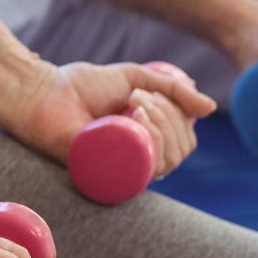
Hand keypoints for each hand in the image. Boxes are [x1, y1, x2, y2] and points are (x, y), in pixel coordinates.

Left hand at [10, 61, 215, 177]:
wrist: (47, 93)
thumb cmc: (85, 87)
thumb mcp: (136, 78)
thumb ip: (173, 89)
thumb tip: (210, 108)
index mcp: (148, 141)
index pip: (185, 140)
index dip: (180, 117)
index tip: (153, 93)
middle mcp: (140, 160)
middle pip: (181, 150)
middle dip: (170, 116)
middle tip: (139, 97)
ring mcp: (126, 171)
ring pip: (169, 159)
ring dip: (163, 124)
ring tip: (136, 103)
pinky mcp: (109, 178)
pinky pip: (149, 171)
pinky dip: (154, 142)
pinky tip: (139, 119)